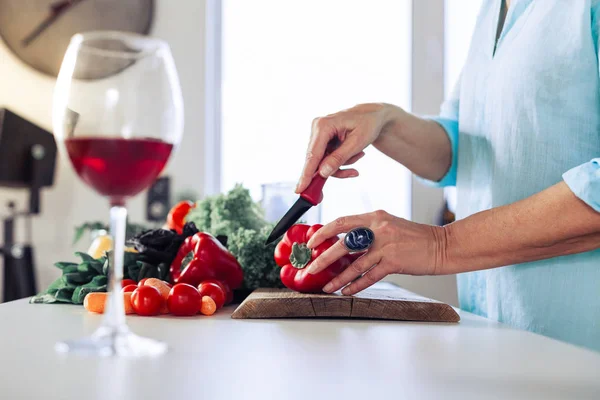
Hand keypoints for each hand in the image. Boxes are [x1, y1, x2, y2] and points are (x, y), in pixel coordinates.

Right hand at [295, 103, 406, 192]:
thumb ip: (339, 158)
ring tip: (359, 156)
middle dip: (333, 171)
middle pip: (316, 161)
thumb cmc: (368, 123)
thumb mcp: (357, 142)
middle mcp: (317, 129)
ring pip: (323, 163)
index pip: (312, 154)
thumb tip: (323, 172)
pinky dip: (341, 162)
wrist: (373, 115)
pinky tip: (355, 155)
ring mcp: (319, 136)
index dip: (306, 174)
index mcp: (323, 125)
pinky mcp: (323, 142)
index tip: (300, 189)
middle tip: (337, 185)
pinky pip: (327, 160)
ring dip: (341, 165)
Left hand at [305, 210, 445, 295]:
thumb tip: (346, 241)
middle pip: (342, 243)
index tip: (311, 243)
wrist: (442, 245)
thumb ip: (369, 230)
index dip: (323, 232)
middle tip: (311, 267)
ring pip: (354, 264)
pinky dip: (356, 285)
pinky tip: (346, 291)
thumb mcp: (390, 225)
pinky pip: (369, 276)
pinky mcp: (394, 262)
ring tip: (326, 286)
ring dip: (338, 277)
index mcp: (375, 217)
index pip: (342, 222)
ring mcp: (386, 245)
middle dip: (323, 257)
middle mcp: (378, 229)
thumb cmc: (416, 238)